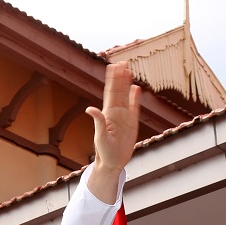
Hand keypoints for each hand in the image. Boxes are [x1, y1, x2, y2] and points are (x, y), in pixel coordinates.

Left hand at [86, 62, 141, 201]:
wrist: (113, 162)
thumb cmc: (104, 152)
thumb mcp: (100, 137)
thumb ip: (98, 121)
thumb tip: (89, 108)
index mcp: (107, 114)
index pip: (110, 93)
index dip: (112, 80)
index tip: (112, 66)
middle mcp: (115, 112)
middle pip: (118, 91)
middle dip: (119, 77)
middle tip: (122, 62)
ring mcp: (124, 116)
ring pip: (126, 96)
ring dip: (126, 83)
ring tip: (128, 70)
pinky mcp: (132, 123)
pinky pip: (134, 107)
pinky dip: (135, 98)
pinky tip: (136, 88)